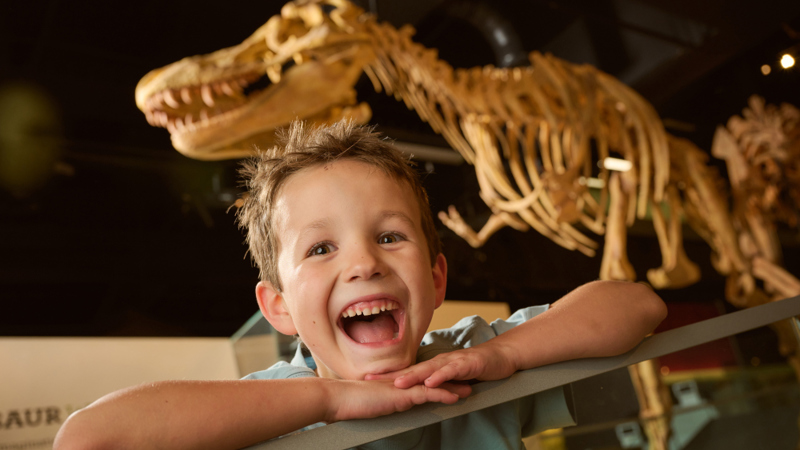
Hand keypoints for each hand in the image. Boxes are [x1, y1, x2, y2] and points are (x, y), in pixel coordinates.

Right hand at [325, 379, 471, 422]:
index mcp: (396, 386)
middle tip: (467, 381)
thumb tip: (389, 405)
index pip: (421, 382)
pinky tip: (454, 397)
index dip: (436, 382)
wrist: (339, 398)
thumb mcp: (371, 403)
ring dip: (452, 387)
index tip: (450, 382)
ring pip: (433, 385)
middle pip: (431, 381)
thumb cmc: (350, 403)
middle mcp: (401, 384)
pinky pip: (425, 394)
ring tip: (469, 390)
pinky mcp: (400, 395)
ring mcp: (402, 388)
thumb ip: (382, 402)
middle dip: (450, 382)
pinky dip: (441, 394)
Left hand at [364, 344, 516, 388]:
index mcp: (435, 365)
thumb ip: (437, 384)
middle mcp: (440, 361)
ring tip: (398, 383)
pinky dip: (441, 376)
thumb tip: (420, 395)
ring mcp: (453, 361)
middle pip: (413, 369)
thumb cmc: (476, 368)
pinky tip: (431, 382)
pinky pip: (452, 371)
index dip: (389, 376)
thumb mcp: (452, 378)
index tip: (369, 381)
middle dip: (392, 375)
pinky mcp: (467, 364)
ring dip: (413, 376)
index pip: (409, 371)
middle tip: (372, 381)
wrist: (500, 357)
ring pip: (430, 369)